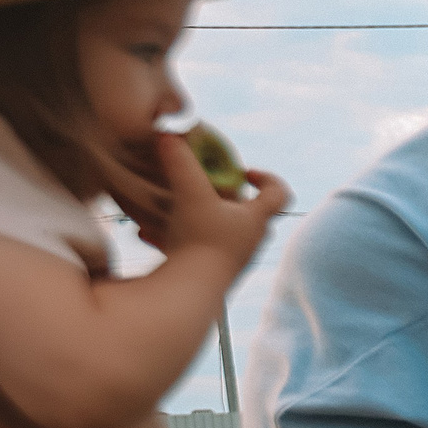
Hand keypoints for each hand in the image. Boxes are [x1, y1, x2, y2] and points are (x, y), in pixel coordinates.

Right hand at [127, 131, 290, 269]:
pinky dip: (176, 238)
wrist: (192, 293)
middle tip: (204, 187)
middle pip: (250, 212)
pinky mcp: (213, 273)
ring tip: (170, 209)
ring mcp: (233, 258)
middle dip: (226, 196)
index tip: (244, 171)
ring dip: (197, 217)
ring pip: (220, 230)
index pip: (279, 194)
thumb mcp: (191, 194)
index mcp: (255, 219)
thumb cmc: (201, 241)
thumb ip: (181, 163)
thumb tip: (169, 134)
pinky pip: (197, 249)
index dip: (268, 178)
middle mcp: (250, 240)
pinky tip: (148, 235)